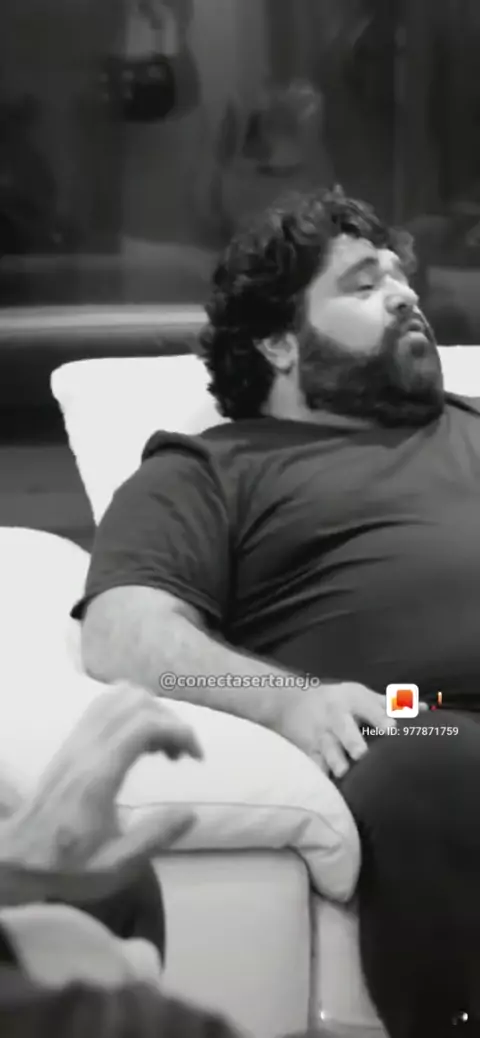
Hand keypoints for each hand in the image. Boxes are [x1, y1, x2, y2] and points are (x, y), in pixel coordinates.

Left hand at [0, 683, 201, 903]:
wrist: (18, 856)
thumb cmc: (67, 866)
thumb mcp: (114, 868)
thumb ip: (153, 839)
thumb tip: (190, 813)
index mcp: (98, 775)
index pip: (144, 725)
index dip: (179, 731)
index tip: (196, 758)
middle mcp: (86, 748)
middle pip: (136, 702)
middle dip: (170, 720)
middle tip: (182, 756)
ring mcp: (76, 740)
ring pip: (119, 696)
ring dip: (151, 712)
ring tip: (162, 749)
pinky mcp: (71, 742)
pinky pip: (105, 706)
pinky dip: (132, 712)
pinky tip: (141, 743)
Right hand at [277, 681, 394, 777]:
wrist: (290, 701)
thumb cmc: (338, 701)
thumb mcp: (361, 695)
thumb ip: (390, 704)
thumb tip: (423, 709)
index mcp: (352, 700)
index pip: (368, 708)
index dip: (380, 718)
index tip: (392, 730)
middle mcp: (335, 716)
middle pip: (343, 727)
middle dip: (352, 740)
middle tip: (361, 753)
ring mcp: (321, 734)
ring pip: (327, 747)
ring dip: (334, 759)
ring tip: (342, 771)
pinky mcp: (309, 749)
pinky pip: (314, 762)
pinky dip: (319, 773)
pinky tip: (326, 785)